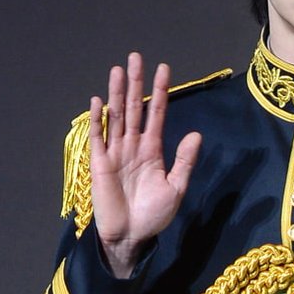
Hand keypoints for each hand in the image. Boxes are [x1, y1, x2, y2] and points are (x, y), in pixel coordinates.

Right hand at [89, 53, 201, 278]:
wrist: (132, 237)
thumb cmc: (153, 215)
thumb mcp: (175, 188)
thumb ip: (184, 161)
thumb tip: (195, 134)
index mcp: (152, 150)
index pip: (156, 114)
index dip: (159, 92)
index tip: (164, 69)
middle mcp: (133, 145)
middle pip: (134, 108)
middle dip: (136, 83)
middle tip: (136, 57)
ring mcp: (115, 152)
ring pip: (116, 116)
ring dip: (117, 93)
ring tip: (118, 70)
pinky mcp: (100, 163)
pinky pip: (98, 137)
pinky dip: (98, 119)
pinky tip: (99, 101)